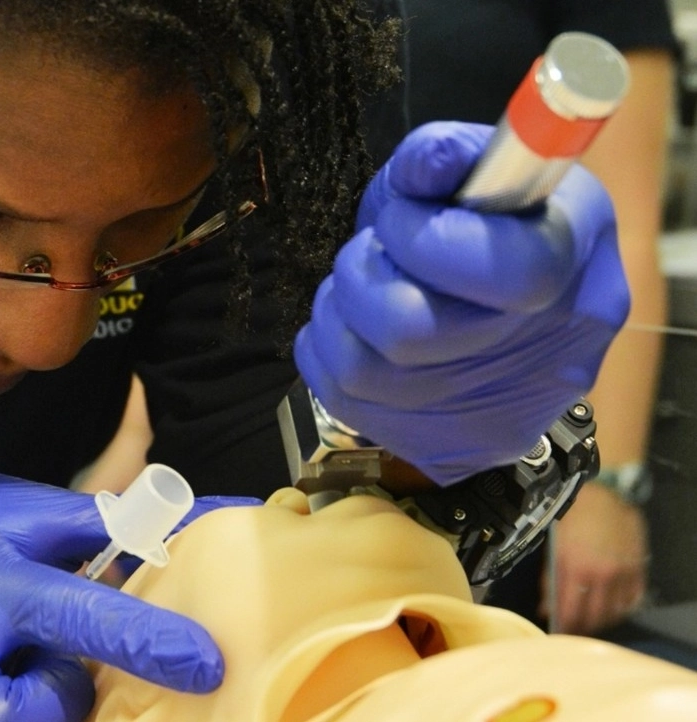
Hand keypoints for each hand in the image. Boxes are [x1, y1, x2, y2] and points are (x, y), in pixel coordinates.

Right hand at [0, 464, 257, 721]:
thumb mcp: (14, 506)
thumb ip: (90, 527)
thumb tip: (161, 538)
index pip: (88, 620)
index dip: (153, 643)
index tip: (208, 663)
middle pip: (59, 705)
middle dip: (81, 685)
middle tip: (65, 649)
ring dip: (45, 698)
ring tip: (23, 655)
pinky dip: (15, 703)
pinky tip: (1, 667)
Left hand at [294, 121, 629, 484]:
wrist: (506, 312)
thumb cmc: (486, 227)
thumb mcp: (478, 171)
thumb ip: (446, 157)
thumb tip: (428, 164)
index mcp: (576, 269)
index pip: (505, 274)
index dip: (425, 241)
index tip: (399, 219)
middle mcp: (550, 359)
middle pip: (411, 332)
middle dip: (362, 275)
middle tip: (373, 253)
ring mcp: (497, 418)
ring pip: (361, 370)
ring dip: (338, 313)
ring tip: (362, 287)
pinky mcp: (445, 450)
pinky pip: (339, 398)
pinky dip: (327, 350)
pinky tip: (357, 329)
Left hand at [542, 483, 648, 634]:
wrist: (606, 493)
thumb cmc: (574, 515)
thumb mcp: (553, 545)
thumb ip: (549, 578)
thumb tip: (545, 607)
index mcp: (574, 567)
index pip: (569, 610)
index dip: (563, 626)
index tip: (557, 633)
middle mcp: (600, 574)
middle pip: (593, 616)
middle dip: (581, 627)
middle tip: (574, 629)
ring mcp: (622, 573)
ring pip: (614, 612)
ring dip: (601, 620)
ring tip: (590, 620)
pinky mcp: (637, 569)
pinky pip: (632, 600)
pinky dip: (622, 608)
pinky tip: (611, 607)